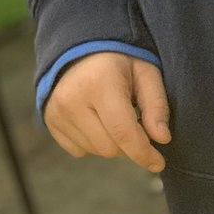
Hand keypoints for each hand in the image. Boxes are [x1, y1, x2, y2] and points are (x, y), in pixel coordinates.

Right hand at [45, 52, 170, 172]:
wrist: (79, 49)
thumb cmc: (119, 61)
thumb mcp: (146, 73)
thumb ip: (156, 105)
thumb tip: (162, 139)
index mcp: (100, 84)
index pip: (123, 132)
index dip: (143, 153)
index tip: (158, 163)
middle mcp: (73, 100)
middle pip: (110, 148)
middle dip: (128, 143)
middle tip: (134, 121)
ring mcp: (57, 112)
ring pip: (96, 151)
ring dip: (112, 142)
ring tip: (113, 116)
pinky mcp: (50, 121)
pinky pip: (79, 150)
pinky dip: (93, 142)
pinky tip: (97, 120)